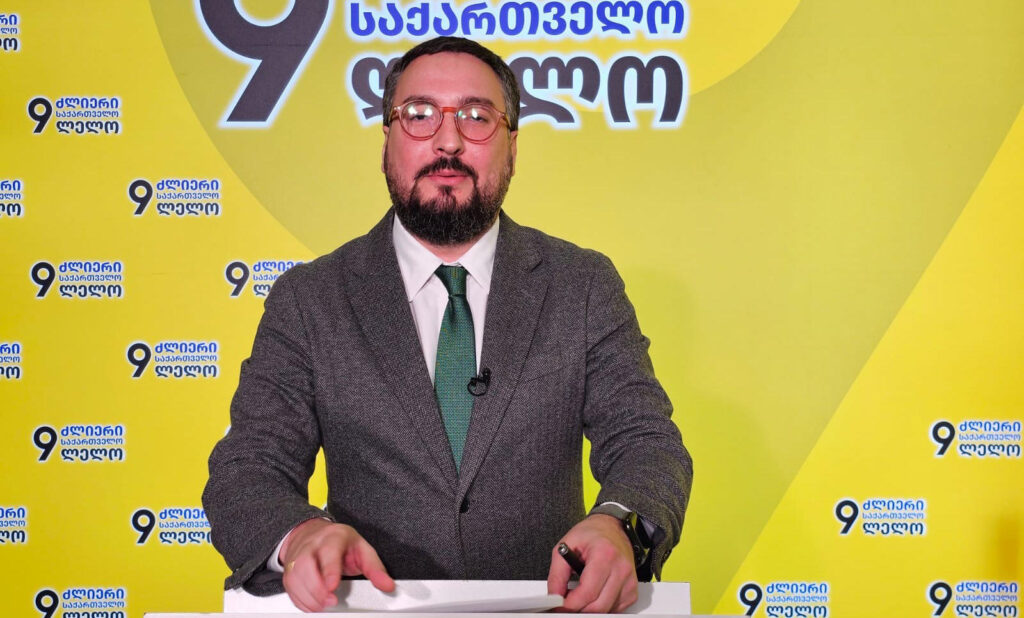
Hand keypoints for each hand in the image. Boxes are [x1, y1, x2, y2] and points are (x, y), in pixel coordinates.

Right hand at [279, 518, 394, 611]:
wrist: (314, 533)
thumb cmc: (340, 543)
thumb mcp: (362, 549)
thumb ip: (375, 568)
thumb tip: (387, 585)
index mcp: (333, 537)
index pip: (329, 551)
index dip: (329, 570)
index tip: (332, 586)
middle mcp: (312, 545)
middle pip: (305, 565)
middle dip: (316, 588)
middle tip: (330, 602)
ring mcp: (297, 557)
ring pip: (294, 577)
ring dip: (308, 597)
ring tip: (323, 606)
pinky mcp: (289, 571)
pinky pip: (289, 588)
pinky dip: (301, 601)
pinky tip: (313, 605)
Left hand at [547, 514, 638, 612]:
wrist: (612, 528)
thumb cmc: (591, 534)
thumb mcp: (566, 546)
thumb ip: (557, 574)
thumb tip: (554, 597)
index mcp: (605, 555)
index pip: (587, 592)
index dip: (570, 605)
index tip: (559, 607)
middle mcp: (621, 569)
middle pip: (598, 606)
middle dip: (578, 609)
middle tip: (566, 603)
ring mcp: (629, 581)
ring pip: (606, 611)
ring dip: (589, 609)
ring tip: (579, 595)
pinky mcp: (632, 590)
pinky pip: (615, 609)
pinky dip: (601, 607)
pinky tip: (594, 594)